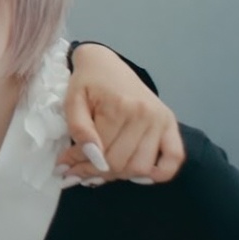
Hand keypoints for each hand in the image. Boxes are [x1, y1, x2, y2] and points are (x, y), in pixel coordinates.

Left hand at [57, 43, 184, 184]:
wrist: (105, 63)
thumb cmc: (87, 82)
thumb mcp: (73, 101)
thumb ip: (79, 129)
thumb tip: (92, 157)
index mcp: (120, 107)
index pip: (100, 152)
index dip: (79, 163)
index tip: (64, 167)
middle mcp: (145, 115)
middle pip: (121, 164)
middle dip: (95, 172)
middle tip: (78, 171)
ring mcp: (161, 120)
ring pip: (141, 167)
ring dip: (119, 176)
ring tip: (101, 170)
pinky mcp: (170, 123)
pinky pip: (174, 158)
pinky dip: (159, 173)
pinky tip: (138, 175)